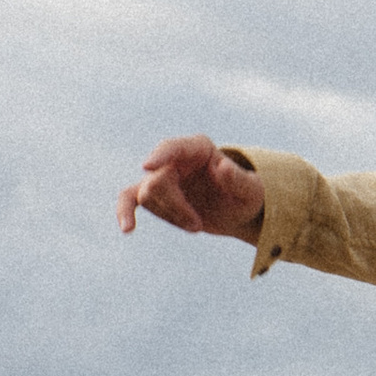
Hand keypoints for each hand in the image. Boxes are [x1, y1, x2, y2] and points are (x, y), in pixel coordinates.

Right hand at [117, 135, 265, 241]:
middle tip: (198, 226)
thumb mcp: (251, 190)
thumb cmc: (246, 195)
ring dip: (170, 217)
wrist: (236, 211)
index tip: (147, 167)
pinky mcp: (153, 195)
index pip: (172, 147)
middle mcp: (176, 158)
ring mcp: (162, 175)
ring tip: (196, 226)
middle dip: (175, 208)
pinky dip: (124, 212)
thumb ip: (238, 179)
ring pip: (147, 196)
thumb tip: (223, 167)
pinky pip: (129, 199)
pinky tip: (127, 228)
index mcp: (198, 148)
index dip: (160, 156)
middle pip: (157, 181)